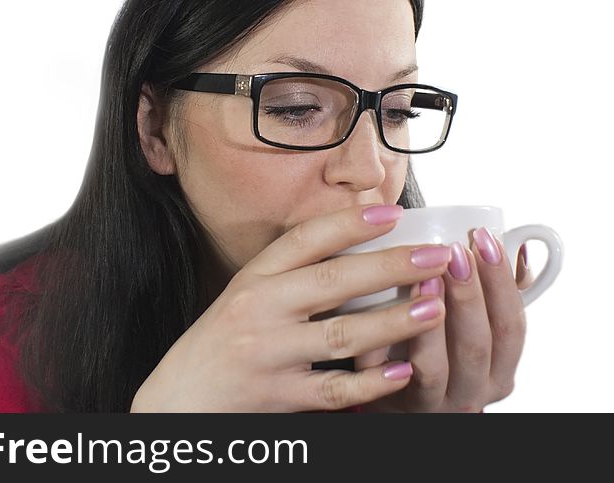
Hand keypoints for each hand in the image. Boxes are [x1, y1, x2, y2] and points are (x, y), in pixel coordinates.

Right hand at [130, 204, 448, 411]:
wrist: (176, 402)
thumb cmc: (221, 344)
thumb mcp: (244, 296)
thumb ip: (290, 274)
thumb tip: (356, 243)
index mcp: (253, 278)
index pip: (304, 239)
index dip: (350, 223)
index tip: (393, 211)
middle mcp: (258, 309)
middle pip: (333, 281)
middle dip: (390, 266)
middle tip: (437, 256)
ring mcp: (268, 354)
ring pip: (342, 335)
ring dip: (394, 321)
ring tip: (435, 307)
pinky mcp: (276, 397)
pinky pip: (334, 390)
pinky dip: (370, 383)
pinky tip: (403, 371)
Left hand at [355, 231, 533, 412]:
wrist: (395, 402)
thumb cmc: (440, 353)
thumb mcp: (473, 327)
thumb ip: (492, 293)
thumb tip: (518, 246)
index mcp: (499, 370)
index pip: (511, 326)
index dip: (502, 282)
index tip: (487, 239)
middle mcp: (473, 392)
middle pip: (477, 345)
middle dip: (470, 295)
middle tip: (456, 252)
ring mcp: (434, 403)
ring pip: (435, 367)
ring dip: (432, 321)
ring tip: (425, 276)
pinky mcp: (394, 405)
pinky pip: (387, 376)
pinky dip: (385, 344)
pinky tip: (380, 310)